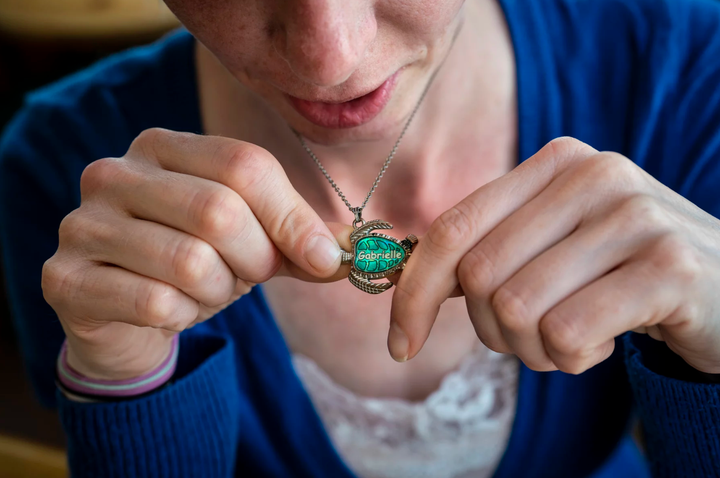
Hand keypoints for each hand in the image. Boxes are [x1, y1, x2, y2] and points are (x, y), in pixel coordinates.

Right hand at [42, 128, 348, 380]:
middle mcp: (114, 174)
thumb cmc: (193, 264)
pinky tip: (172, 311)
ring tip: (209, 291)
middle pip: (219, 211)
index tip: (325, 259)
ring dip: (219, 291)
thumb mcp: (252, 242)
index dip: (293, 218)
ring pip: (190, 262)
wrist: (123, 313)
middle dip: (257, 260)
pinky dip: (184, 316)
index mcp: (162, 148)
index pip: (244, 165)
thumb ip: (298, 239)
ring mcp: (81, 224)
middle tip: (253, 277)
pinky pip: (154, 302)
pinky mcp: (65, 278)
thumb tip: (353, 251)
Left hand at [390, 137, 719, 374]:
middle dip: (491, 331)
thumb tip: (403, 279)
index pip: (452, 230)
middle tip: (531, 338)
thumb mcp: (552, 245)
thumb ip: (488, 250)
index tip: (400, 344)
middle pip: (480, 276)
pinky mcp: (668, 267)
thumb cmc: (620, 273)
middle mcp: (592, 175)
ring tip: (573, 339)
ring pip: (518, 310)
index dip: (414, 292)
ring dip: (534, 350)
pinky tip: (606, 342)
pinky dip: (573, 359)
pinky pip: (568, 335)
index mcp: (553, 163)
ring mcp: (634, 216)